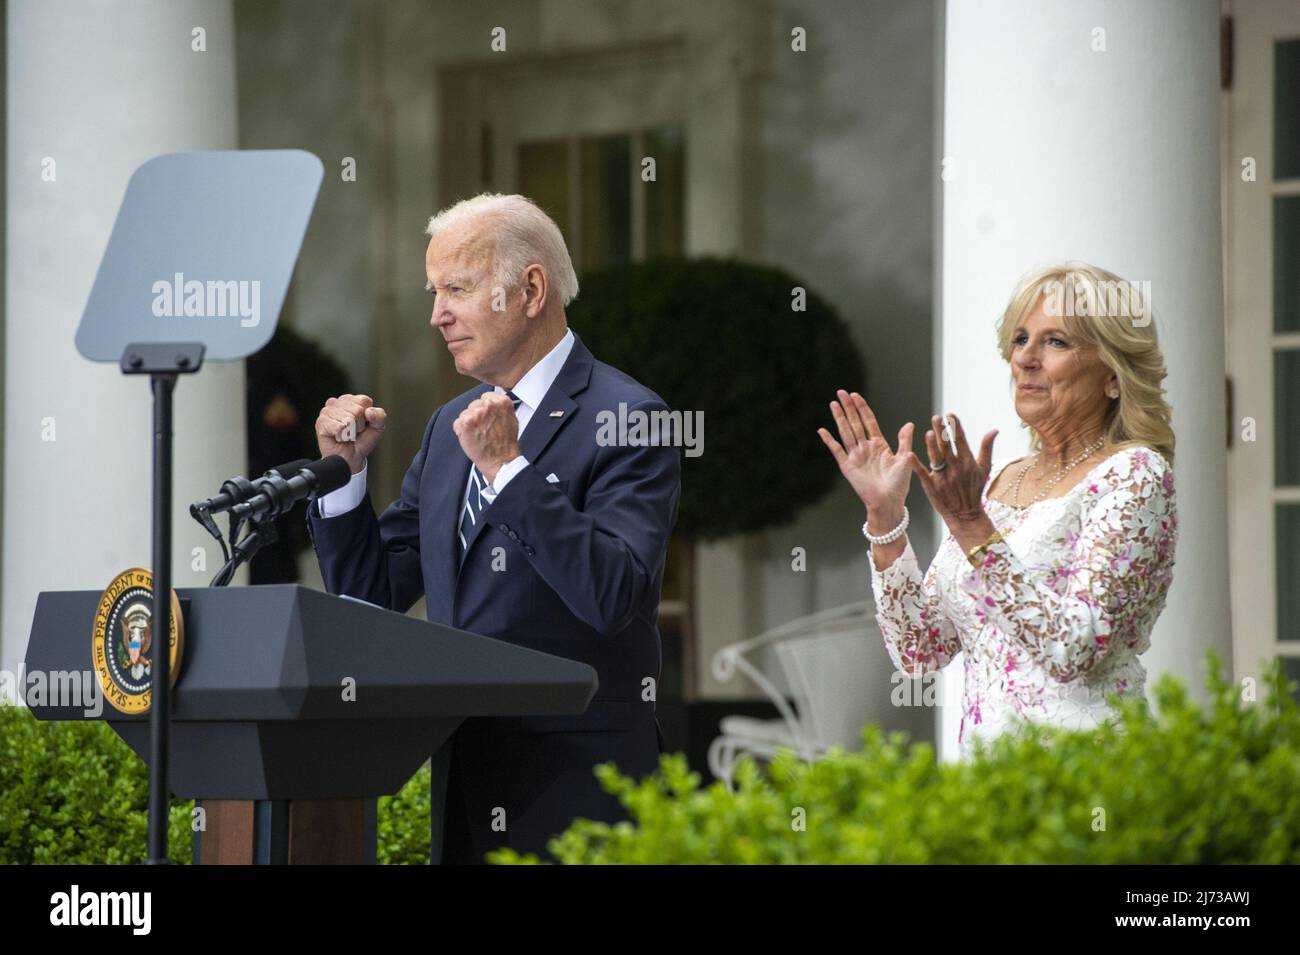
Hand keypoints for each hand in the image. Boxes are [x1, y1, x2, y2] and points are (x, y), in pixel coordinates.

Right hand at [316, 394, 386, 473]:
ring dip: (350, 432)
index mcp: (352, 399)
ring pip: (348, 419)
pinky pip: (339, 427)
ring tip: (346, 434)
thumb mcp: (378, 427)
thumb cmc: (362, 440)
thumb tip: (369, 411)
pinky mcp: (321, 422)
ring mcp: (327, 411)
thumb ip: (379, 416)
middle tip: (353, 432)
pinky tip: (338, 437)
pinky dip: (342, 436)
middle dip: (359, 425)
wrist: (350, 458)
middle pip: (357, 410)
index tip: (363, 425)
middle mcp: (338, 402)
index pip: (364, 401)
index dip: (367, 416)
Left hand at [453, 392, 520, 483]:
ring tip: (479, 435)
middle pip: (474, 405)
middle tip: (484, 430)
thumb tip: (492, 402)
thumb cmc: (506, 444)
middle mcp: (489, 405)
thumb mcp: (512, 419)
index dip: (485, 410)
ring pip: (464, 414)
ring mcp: (476, 413)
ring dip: (468, 425)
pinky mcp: (466, 423)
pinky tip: (472, 439)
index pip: (485, 397)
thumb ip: (501, 407)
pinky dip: (461, 433)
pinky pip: (457, 424)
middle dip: (476, 417)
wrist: (500, 461)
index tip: (487, 418)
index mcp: (502, 402)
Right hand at [817, 389, 914, 514]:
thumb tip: (909, 423)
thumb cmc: (899, 484)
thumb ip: (904, 441)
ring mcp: (855, 456)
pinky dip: (829, 441)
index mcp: (879, 445)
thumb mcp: (905, 459)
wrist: (889, 502)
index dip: (862, 408)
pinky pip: (836, 450)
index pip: (868, 421)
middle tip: (841, 392)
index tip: (856, 395)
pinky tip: (822, 430)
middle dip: (848, 407)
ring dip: (839, 418)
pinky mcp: (847, 466)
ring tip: (833, 404)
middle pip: (855, 422)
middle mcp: (865, 448)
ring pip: (845, 432)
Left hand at [908, 412, 996, 528]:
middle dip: (942, 431)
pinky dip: (916, 464)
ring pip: (936, 458)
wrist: (965, 514)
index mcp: (967, 462)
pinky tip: (909, 454)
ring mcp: (943, 478)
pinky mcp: (931, 486)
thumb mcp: (984, 469)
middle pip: (947, 446)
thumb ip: (987, 448)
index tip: (950, 415)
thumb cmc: (975, 490)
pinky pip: (922, 473)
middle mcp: (955, 468)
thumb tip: (994, 430)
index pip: (961, 440)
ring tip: (929, 432)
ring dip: (932, 445)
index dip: (955, 426)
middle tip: (936, 417)